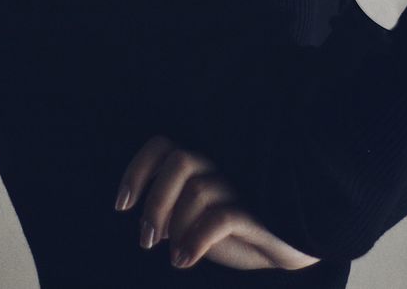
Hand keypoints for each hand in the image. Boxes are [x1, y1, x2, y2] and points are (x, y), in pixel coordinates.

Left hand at [115, 134, 319, 271]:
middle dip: (155, 202)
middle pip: (179, 161)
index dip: (137, 170)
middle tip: (146, 240)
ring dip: (176, 226)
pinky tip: (184, 260)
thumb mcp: (197, 220)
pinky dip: (194, 240)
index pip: (162, 146)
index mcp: (201, 163)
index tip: (122, 205)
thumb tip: (150, 222)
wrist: (284, 249)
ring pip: (197, 190)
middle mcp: (220, 166)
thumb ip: (174, 211)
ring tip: (171, 256)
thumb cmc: (235, 232)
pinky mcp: (257, 212)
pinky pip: (219, 218)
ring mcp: (240, 186)